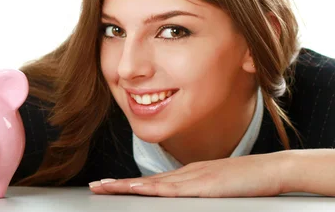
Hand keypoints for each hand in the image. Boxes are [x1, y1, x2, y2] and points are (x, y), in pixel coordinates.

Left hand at [89, 152, 287, 196]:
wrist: (272, 169)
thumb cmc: (249, 181)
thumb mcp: (219, 188)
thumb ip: (201, 193)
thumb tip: (186, 199)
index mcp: (189, 175)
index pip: (153, 181)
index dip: (130, 184)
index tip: (110, 186)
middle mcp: (186, 174)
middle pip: (146, 181)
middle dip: (119, 184)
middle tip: (96, 186)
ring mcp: (193, 178)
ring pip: (152, 183)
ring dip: (127, 186)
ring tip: (105, 188)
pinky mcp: (203, 185)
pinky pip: (172, 189)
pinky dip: (152, 189)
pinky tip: (137, 190)